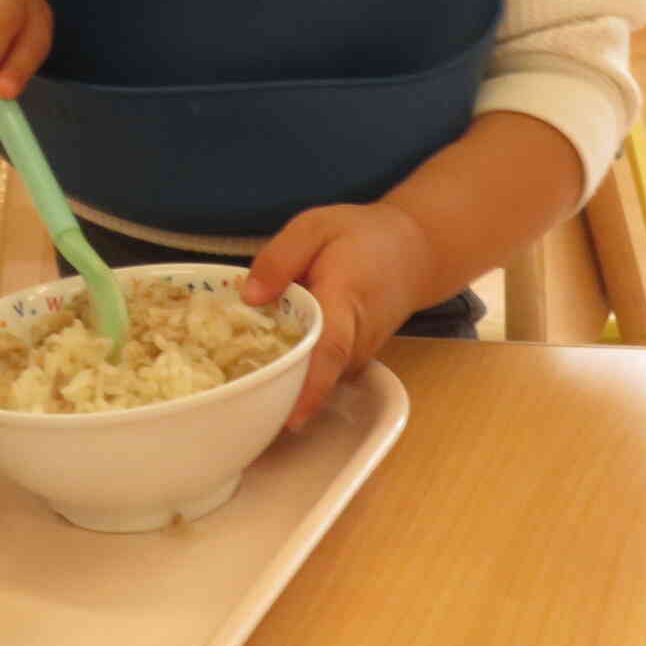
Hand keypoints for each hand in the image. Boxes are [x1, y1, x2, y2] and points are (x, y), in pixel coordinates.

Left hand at [242, 202, 432, 431]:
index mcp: (343, 298)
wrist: (414, 251)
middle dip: (277, 394)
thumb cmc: (360, 235)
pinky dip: (294, 377)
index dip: (309, 385)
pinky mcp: (354, 362)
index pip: (329, 348)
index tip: (288, 418)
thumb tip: (249, 297)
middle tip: (232, 405)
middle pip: (317, 376)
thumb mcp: (314, 227)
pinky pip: (321, 377)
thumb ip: (280, 258)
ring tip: (236, 385)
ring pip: (317, 381)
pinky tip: (262, 367)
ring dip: (282, 387)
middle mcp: (355, 338)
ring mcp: (359, 355)